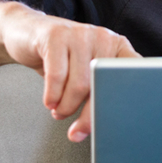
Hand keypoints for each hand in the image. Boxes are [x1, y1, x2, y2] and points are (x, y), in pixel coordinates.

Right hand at [0, 6, 139, 140]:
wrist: (27, 32)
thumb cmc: (61, 57)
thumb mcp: (85, 71)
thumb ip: (98, 90)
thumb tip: (105, 125)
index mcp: (117, 46)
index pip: (134, 73)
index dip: (128, 98)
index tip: (119, 121)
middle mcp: (103, 37)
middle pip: (103, 85)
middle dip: (91, 115)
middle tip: (79, 131)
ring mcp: (80, 34)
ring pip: (79, 84)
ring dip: (67, 106)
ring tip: (60, 111)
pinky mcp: (56, 35)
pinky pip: (57, 75)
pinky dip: (52, 96)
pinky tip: (50, 102)